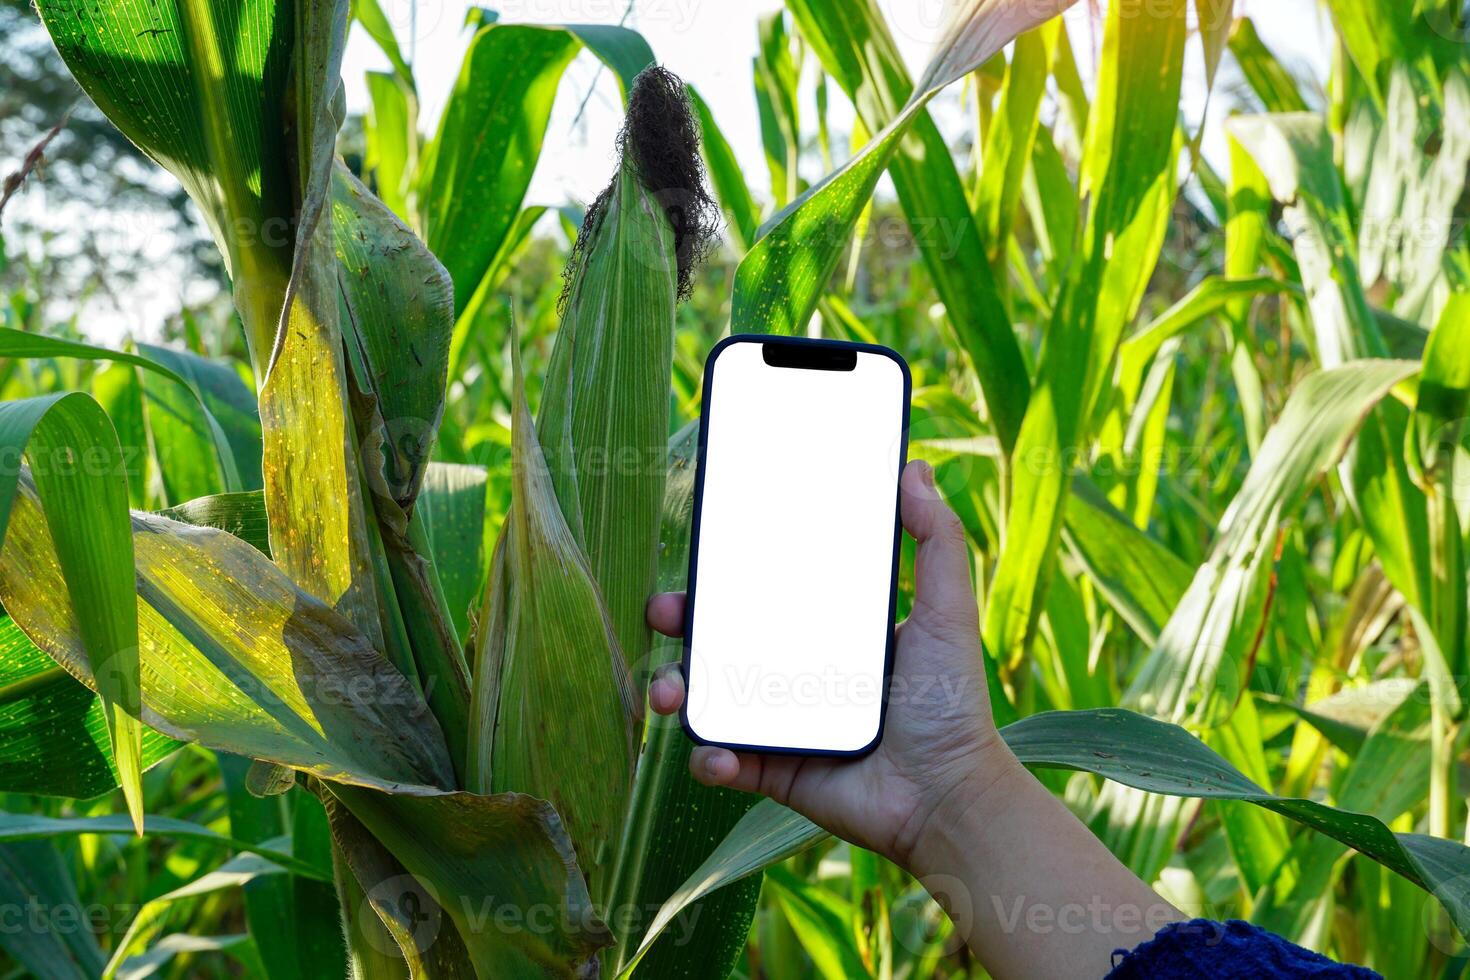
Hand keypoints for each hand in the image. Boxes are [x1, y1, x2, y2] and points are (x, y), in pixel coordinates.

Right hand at [645, 459, 1021, 868]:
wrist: (947, 796)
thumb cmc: (952, 703)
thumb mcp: (947, 611)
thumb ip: (935, 540)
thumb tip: (914, 469)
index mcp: (827, 630)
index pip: (765, 590)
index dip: (724, 573)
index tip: (700, 553)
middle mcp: (795, 671)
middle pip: (719, 637)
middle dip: (680, 622)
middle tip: (663, 612)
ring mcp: (779, 721)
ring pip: (707, 696)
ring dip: (672, 687)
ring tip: (669, 692)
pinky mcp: (773, 770)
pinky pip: (722, 760)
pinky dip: (708, 757)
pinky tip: (716, 755)